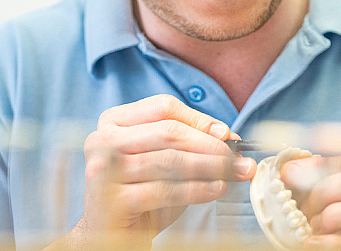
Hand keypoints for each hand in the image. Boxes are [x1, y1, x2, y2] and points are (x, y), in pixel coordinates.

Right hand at [63, 95, 254, 247]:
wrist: (110, 234)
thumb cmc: (141, 192)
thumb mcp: (163, 161)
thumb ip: (188, 144)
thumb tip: (228, 138)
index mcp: (112, 121)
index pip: (163, 107)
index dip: (199, 119)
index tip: (226, 134)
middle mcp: (101, 140)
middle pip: (168, 132)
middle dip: (211, 145)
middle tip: (239, 158)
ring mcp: (103, 170)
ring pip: (170, 160)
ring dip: (211, 167)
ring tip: (235, 174)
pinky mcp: (111, 200)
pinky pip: (165, 190)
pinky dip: (197, 189)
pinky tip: (216, 189)